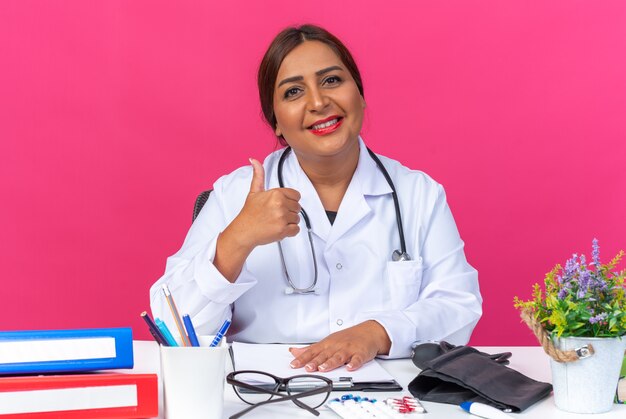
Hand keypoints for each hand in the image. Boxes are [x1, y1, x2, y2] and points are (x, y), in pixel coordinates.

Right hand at [214, 159, 300, 281]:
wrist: (243, 231)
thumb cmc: (249, 213)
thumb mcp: (254, 192)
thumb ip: (258, 175)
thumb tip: (254, 160)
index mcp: (276, 193)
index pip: (296, 195)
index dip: (289, 201)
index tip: (280, 205)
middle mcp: (280, 204)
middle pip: (297, 207)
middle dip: (289, 212)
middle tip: (276, 215)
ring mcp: (282, 217)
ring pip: (297, 218)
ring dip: (289, 222)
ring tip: (276, 221)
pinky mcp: (283, 230)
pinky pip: (296, 229)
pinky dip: (290, 231)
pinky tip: (279, 228)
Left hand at [288, 321, 391, 371]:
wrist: (368, 331)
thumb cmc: (346, 338)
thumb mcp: (327, 342)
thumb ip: (311, 349)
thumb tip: (294, 352)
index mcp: (327, 344)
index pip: (312, 351)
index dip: (302, 358)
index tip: (294, 364)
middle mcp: (336, 346)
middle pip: (324, 355)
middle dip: (315, 362)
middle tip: (307, 368)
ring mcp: (349, 349)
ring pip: (338, 357)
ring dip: (331, 363)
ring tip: (323, 368)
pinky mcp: (361, 353)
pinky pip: (357, 359)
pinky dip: (354, 363)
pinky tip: (350, 367)